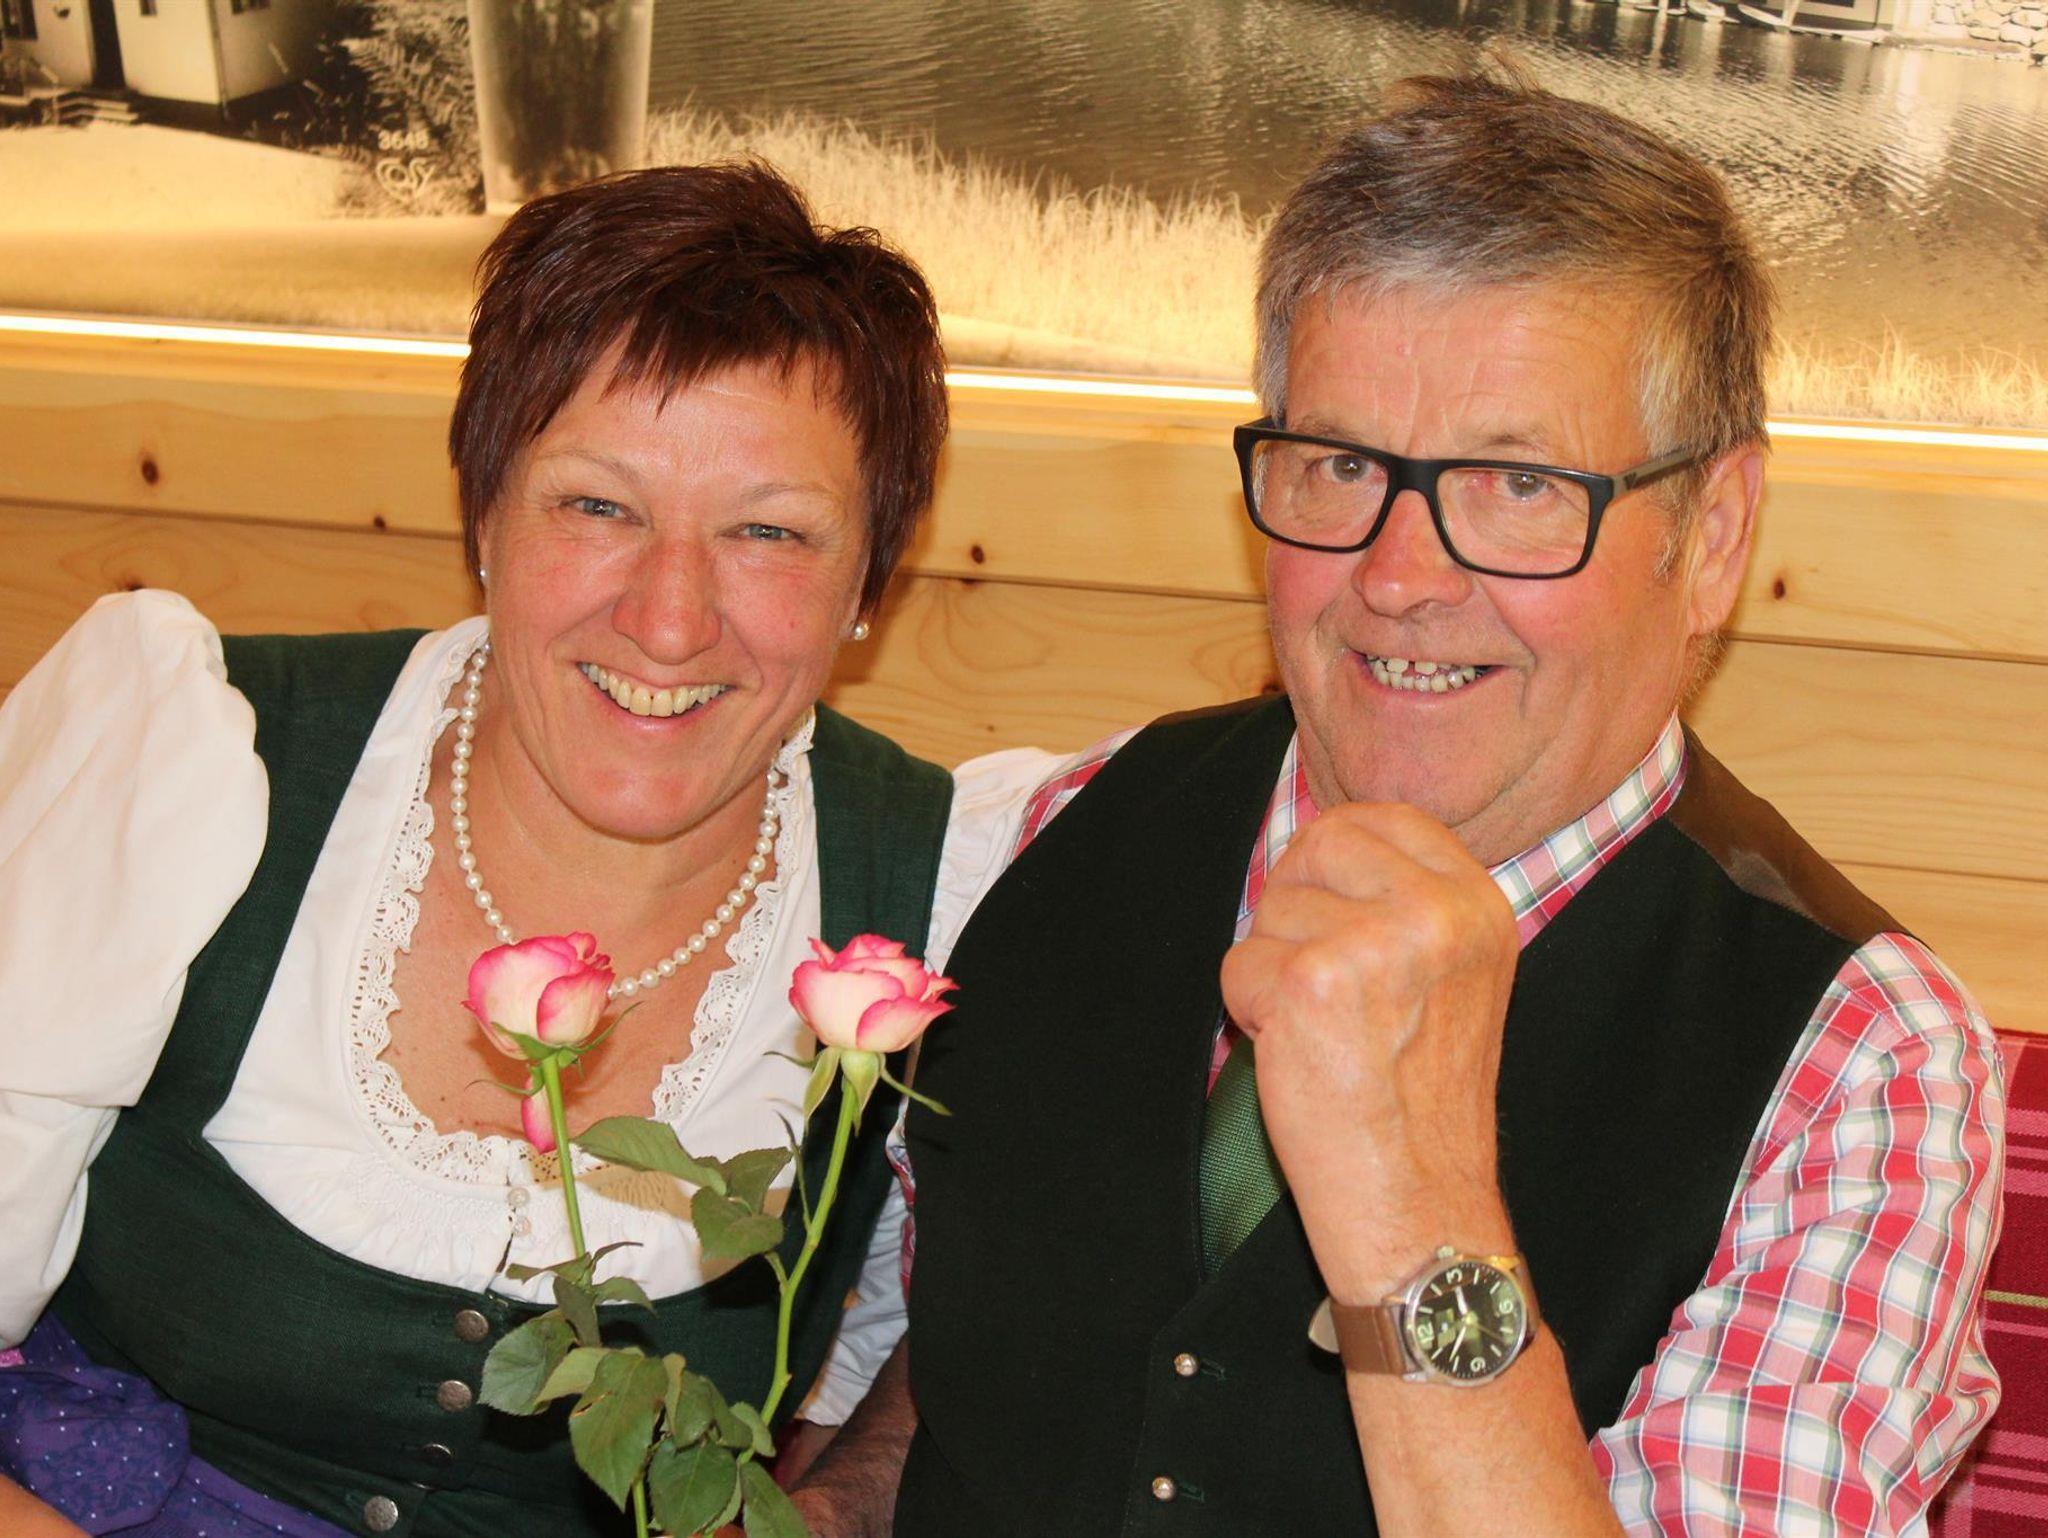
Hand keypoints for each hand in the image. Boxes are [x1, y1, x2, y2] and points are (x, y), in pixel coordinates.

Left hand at [1218, 801, 1518, 1299]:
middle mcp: (1437, 913)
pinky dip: (1249, 1014)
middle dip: (1294, 904)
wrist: (1420, 1200)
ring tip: (1324, 1035)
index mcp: (1478, 905)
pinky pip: (1238, 965)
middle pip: (1319, 845)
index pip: (1385, 817)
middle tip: (1321, 982)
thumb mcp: (1449, 976)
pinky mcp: (1313, 983)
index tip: (1328, 902)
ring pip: (1270, 910)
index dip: (1335, 852)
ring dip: (1272, 970)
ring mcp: (1375, 944)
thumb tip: (1317, 841)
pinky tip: (1299, 1058)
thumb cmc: (1420, 1099)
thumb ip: (1403, 903)